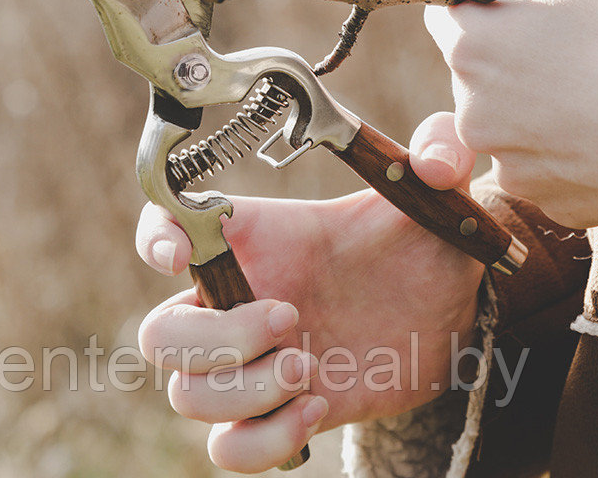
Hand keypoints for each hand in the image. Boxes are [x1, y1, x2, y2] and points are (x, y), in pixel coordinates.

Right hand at [135, 112, 483, 472]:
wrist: (444, 310)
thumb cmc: (423, 240)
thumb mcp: (432, 191)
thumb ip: (441, 151)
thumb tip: (432, 162)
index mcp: (255, 236)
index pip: (167, 223)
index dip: (153, 238)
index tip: (179, 255)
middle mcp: (239, 296)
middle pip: (160, 334)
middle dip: (216, 339)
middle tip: (290, 320)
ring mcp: (253, 359)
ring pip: (186, 396)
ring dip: (244, 392)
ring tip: (308, 368)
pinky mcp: (279, 409)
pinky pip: (228, 447)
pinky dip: (262, 439)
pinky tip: (316, 405)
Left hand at [425, 0, 597, 228]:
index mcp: (472, 43)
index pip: (445, 13)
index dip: (480, 7)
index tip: (515, 9)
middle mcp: (468, 101)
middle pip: (470, 66)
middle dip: (504, 55)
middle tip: (565, 52)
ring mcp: (496, 151)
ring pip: (498, 114)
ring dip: (526, 103)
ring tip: (584, 93)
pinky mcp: (526, 189)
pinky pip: (527, 159)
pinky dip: (548, 147)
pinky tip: (590, 133)